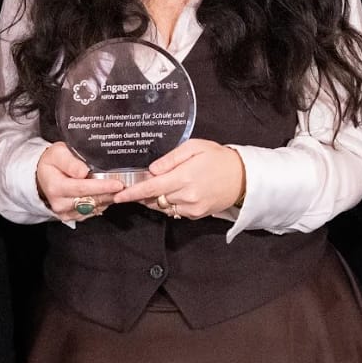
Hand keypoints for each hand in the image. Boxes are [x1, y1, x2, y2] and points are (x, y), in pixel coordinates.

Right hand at [34, 142, 124, 223]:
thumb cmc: (52, 161)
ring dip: (108, 199)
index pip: (82, 188)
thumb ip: (70, 162)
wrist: (43, 176)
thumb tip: (83, 171)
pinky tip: (109, 194)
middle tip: (127, 187)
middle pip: (90, 200)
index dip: (101, 187)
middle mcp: (59, 203)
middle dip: (110, 193)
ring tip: (121, 189)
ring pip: (93, 208)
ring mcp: (65, 212)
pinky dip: (102, 203)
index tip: (118, 184)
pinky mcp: (71, 217)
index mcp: (55, 186)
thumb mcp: (58, 153)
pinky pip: (92, 212)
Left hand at [114, 139, 246, 219]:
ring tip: (161, 185)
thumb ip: (170, 158)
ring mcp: (192, 208)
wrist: (243, 177)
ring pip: (163, 206)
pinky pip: (174, 211)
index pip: (151, 188)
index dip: (132, 193)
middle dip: (144, 192)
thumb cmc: (218, 158)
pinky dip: (170, 203)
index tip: (118, 195)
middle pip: (154, 198)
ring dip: (156, 198)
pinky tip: (176, 191)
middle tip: (139, 183)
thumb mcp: (195, 147)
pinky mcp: (196, 215)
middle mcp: (187, 196)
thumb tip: (151, 170)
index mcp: (184, 177)